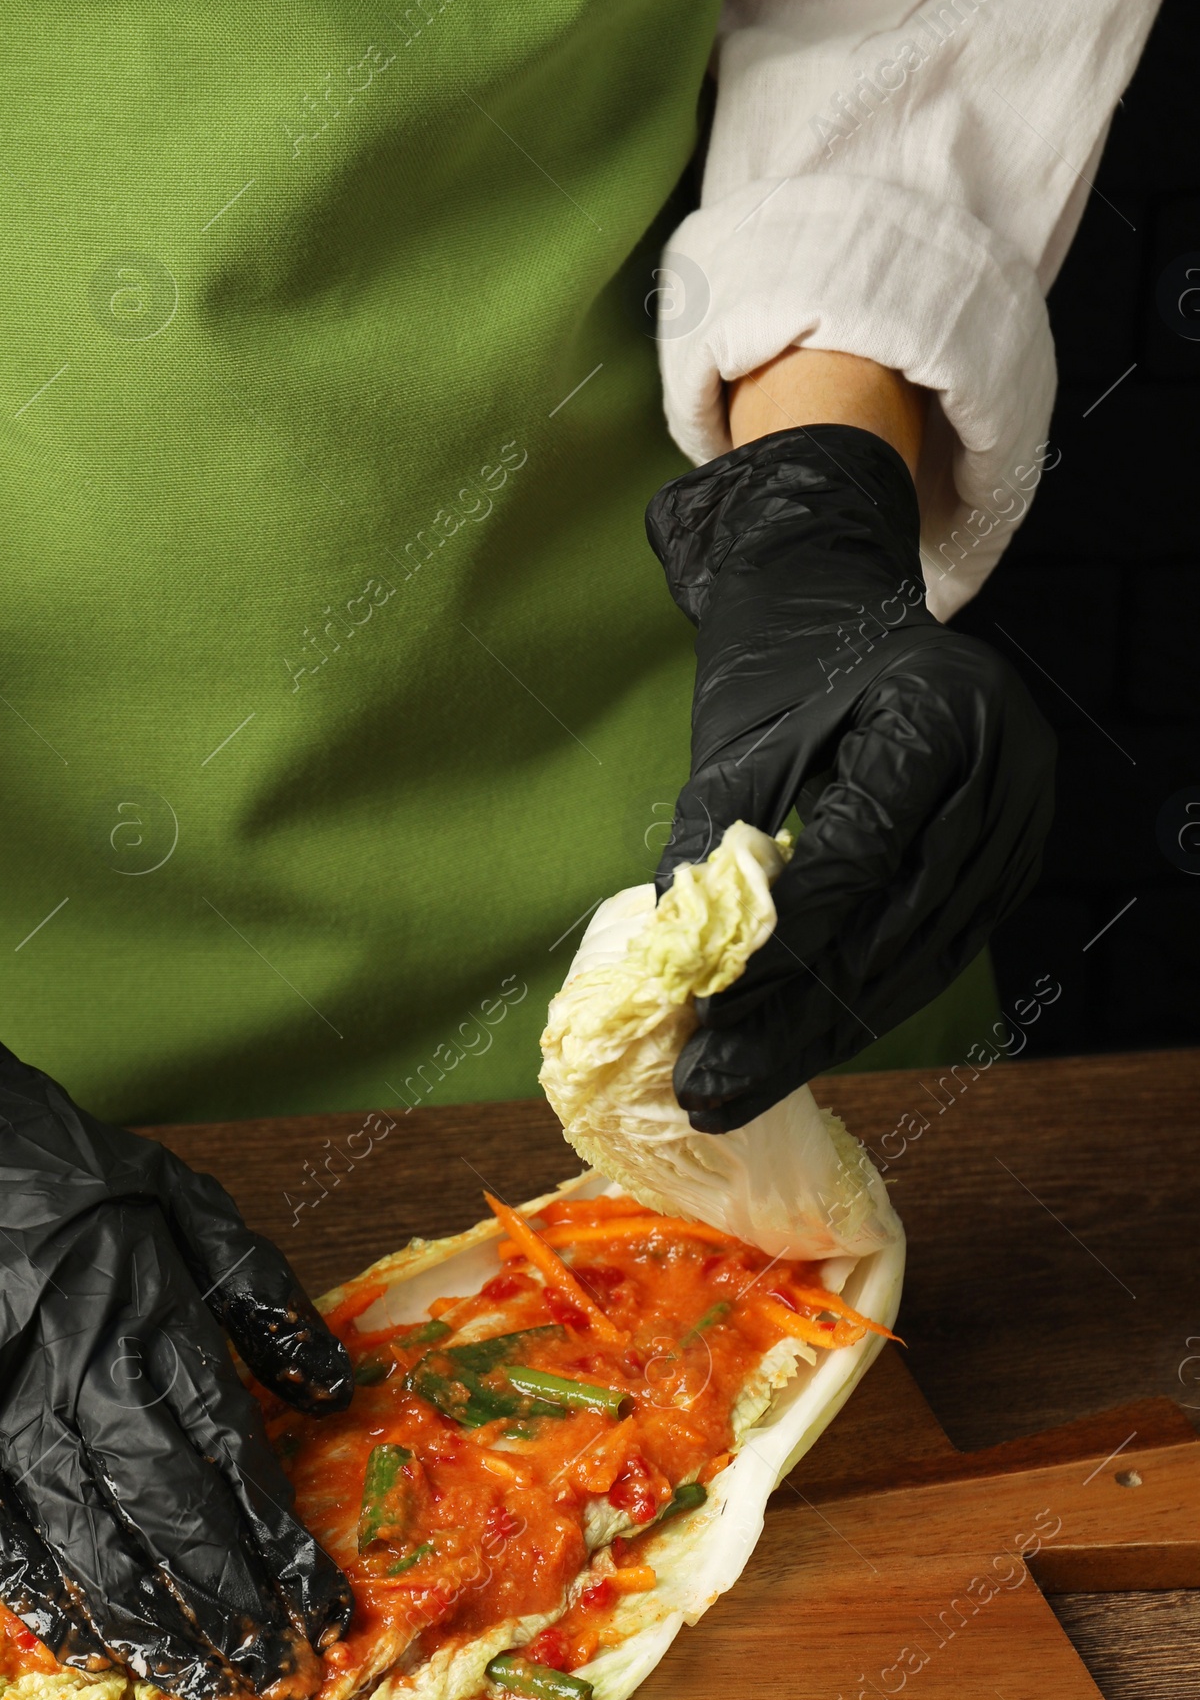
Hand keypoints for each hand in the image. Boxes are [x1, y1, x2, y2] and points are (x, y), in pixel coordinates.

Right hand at [0, 877, 354, 1699]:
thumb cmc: (38, 1157)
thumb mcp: (176, 1195)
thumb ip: (259, 1293)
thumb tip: (339, 1386)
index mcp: (148, 1312)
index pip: (234, 1455)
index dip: (281, 1543)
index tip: (324, 1608)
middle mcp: (77, 1368)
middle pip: (172, 1513)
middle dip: (232, 1603)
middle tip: (277, 1674)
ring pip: (88, 1537)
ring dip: (153, 1620)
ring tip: (202, 1682)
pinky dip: (40, 1592)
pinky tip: (87, 1644)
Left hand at [645, 423, 1054, 1132]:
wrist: (845, 610)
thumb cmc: (781, 675)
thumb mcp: (734, 750)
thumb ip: (712, 853)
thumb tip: (678, 974)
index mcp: (938, 713)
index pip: (857, 857)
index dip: (781, 948)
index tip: (708, 1015)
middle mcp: (1001, 768)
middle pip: (893, 925)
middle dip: (793, 1019)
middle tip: (710, 1088)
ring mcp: (1021, 819)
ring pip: (919, 957)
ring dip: (826, 1031)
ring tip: (738, 1089)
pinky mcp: (1012, 863)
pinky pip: (937, 953)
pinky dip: (864, 1004)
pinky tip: (797, 1048)